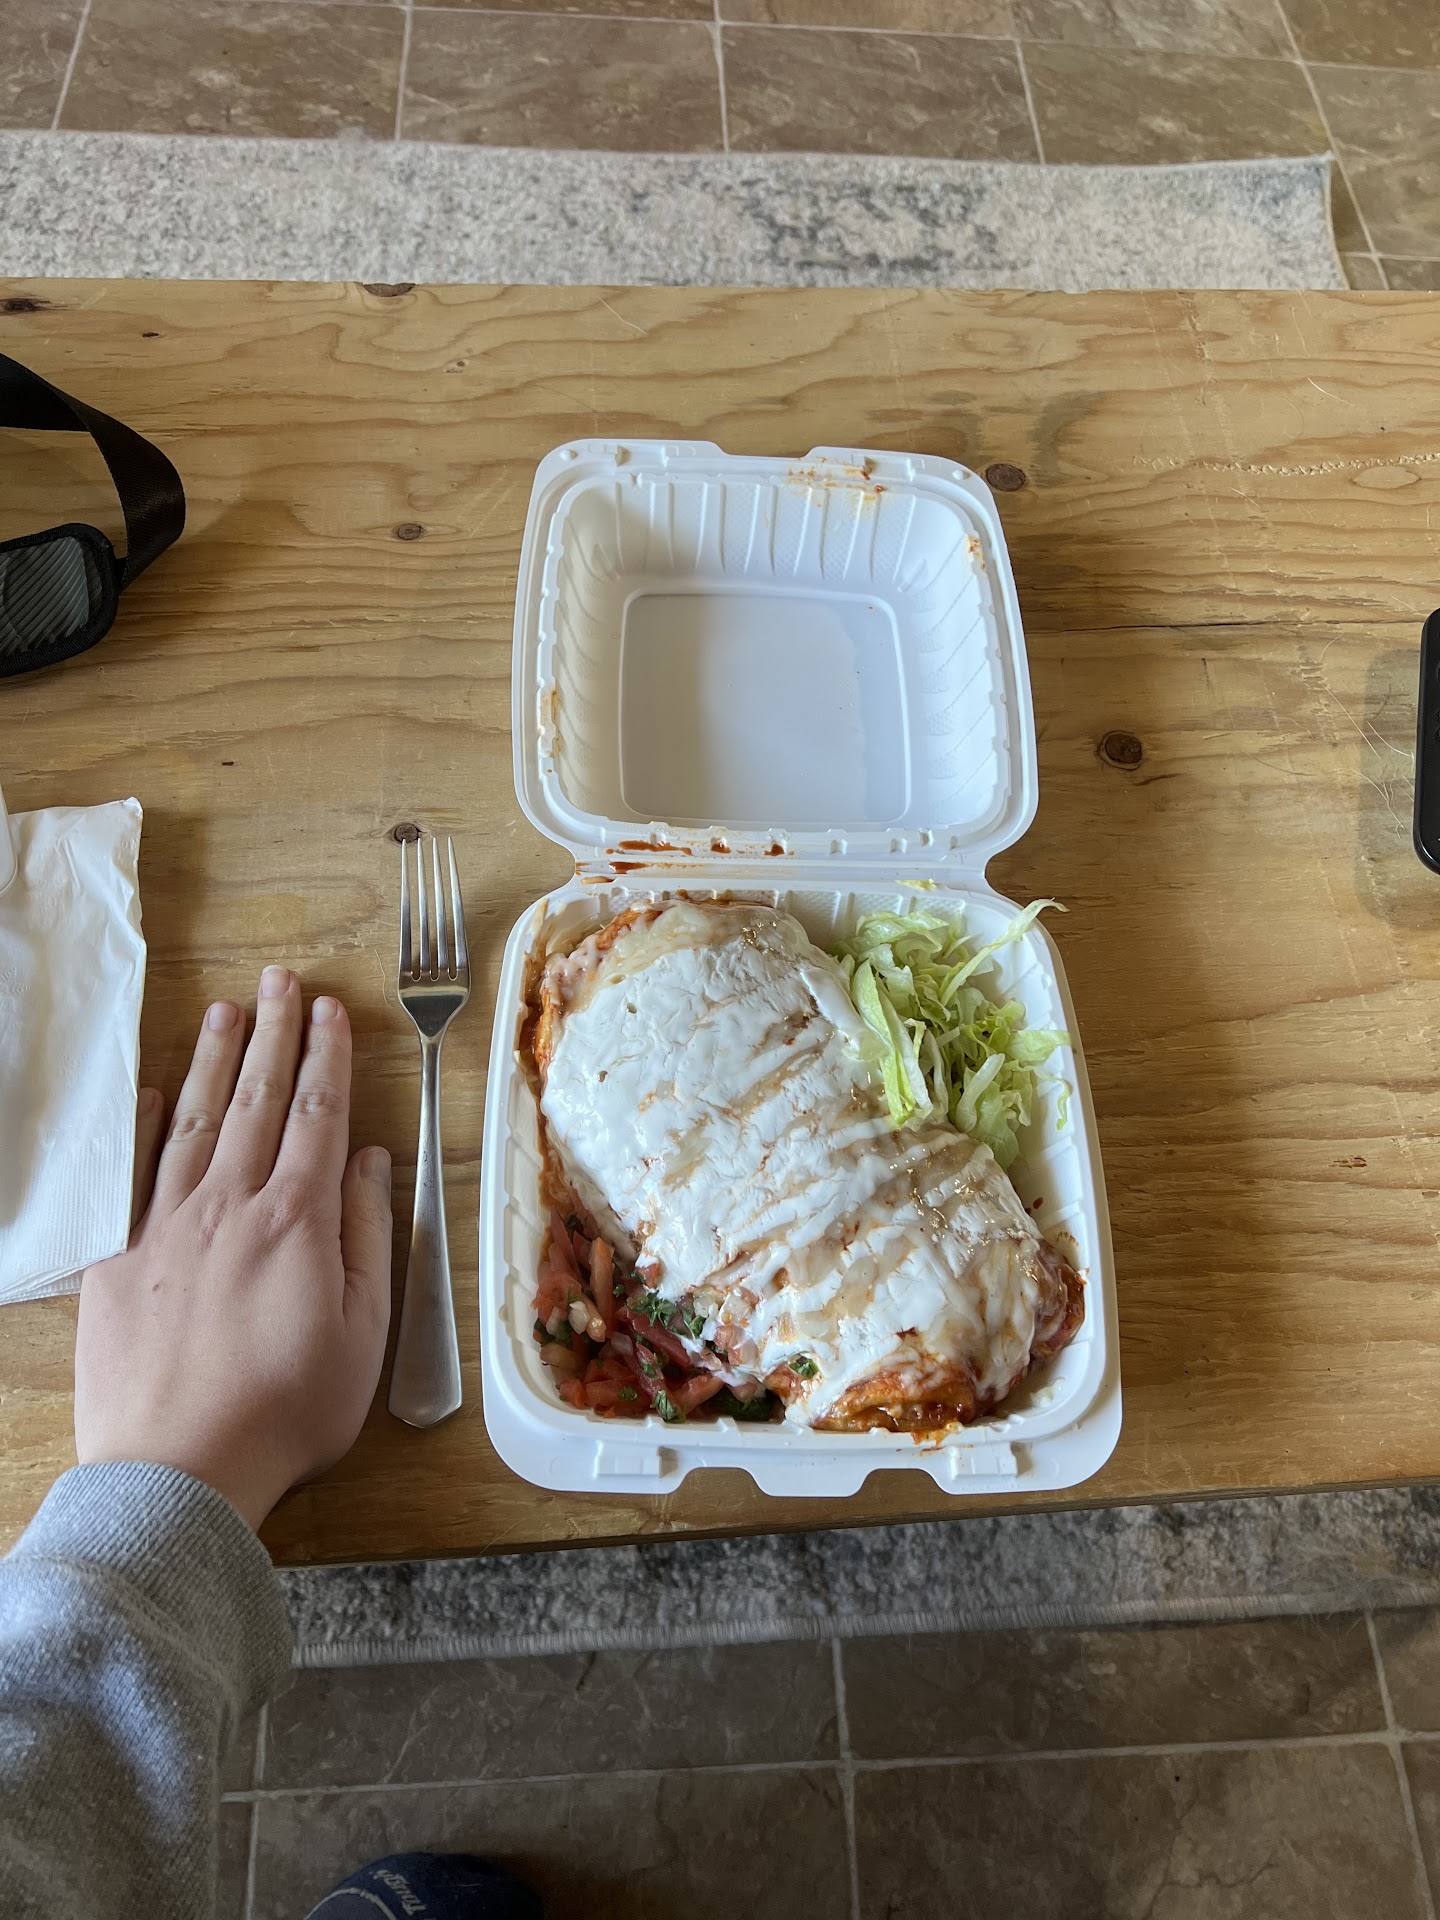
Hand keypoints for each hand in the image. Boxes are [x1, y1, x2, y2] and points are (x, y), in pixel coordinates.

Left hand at [76, 967, 392, 1529]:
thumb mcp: (364, 1332)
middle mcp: (230, 1207)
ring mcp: (166, 1229)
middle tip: (281, 981)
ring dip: (213, 1062)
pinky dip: (140, 1126)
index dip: (328, 1058)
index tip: (331, 1011)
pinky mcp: (116, 1262)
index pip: (319, 1116)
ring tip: (226, 1012)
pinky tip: (150, 1092)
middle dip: (275, 1035)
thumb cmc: (286, 1412)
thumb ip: (369, 1237)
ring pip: (193, 1123)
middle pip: (258, 1102)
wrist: (179, 1471)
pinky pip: (129, 1175)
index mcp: (297, 1222)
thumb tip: (372, 1162)